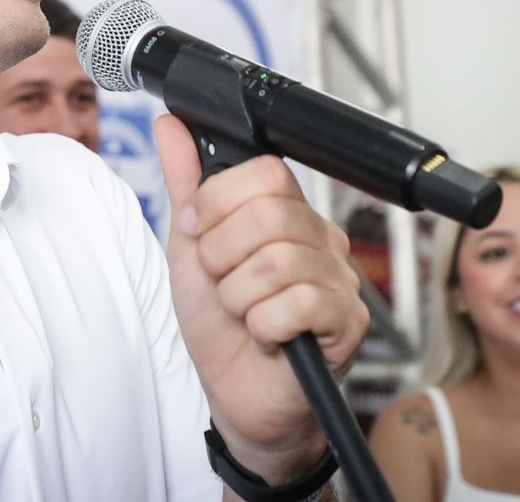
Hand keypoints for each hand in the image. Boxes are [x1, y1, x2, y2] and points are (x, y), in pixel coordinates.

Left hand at [154, 114, 369, 483]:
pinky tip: (266, 334)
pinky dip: (264, 325)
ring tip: (243, 312)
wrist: (234, 394)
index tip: (200, 235)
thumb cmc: (219, 323)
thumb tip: (170, 123)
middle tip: (222, 282)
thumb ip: (186, 183)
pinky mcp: (349, 322)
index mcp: (287, 211)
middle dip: (222, 255)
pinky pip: (299, 304)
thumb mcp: (190, 246)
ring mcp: (340, 279)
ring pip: (278, 262)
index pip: (266, 171)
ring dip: (239, 297)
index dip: (218, 204)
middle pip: (270, 214)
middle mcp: (320, 238)